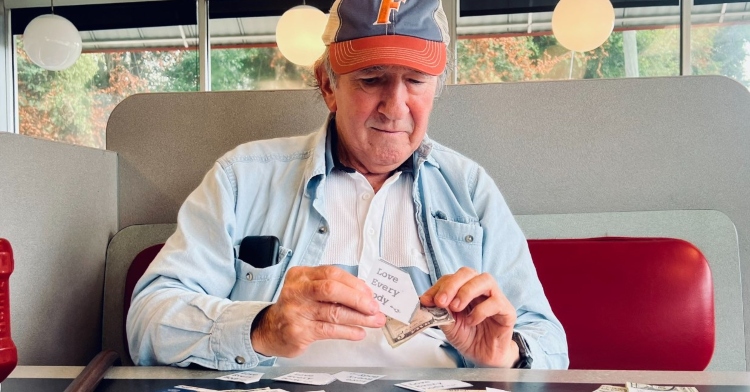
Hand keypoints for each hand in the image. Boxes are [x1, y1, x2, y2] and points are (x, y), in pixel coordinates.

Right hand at [250, 266, 385, 357]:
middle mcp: (297, 291)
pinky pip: (329, 330)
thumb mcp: (309, 289)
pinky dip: (348, 331)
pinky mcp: (299, 331)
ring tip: (373, 321)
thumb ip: (333, 287)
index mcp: (301, 275)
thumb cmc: (295, 307)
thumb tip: (364, 293)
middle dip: (357, 299)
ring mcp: (296, 311)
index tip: (369, 293)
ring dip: (359, 318)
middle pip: (332, 289)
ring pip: (334, 312)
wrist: (270, 329)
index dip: (354, 283)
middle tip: (373, 308)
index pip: (332, 273)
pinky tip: (358, 332)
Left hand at [420, 267, 519, 366]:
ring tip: (456, 308)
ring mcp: (495, 297)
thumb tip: (425, 300)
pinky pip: (496, 302)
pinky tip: (472, 321)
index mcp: (464, 288)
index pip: (451, 277)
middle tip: (441, 301)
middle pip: (468, 272)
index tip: (427, 300)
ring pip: (485, 279)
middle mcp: (480, 288)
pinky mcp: (507, 310)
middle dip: (451, 285)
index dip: (438, 287)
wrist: (483, 356)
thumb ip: (439, 311)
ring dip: (466, 292)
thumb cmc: (468, 336)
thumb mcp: (448, 324)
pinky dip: (480, 310)